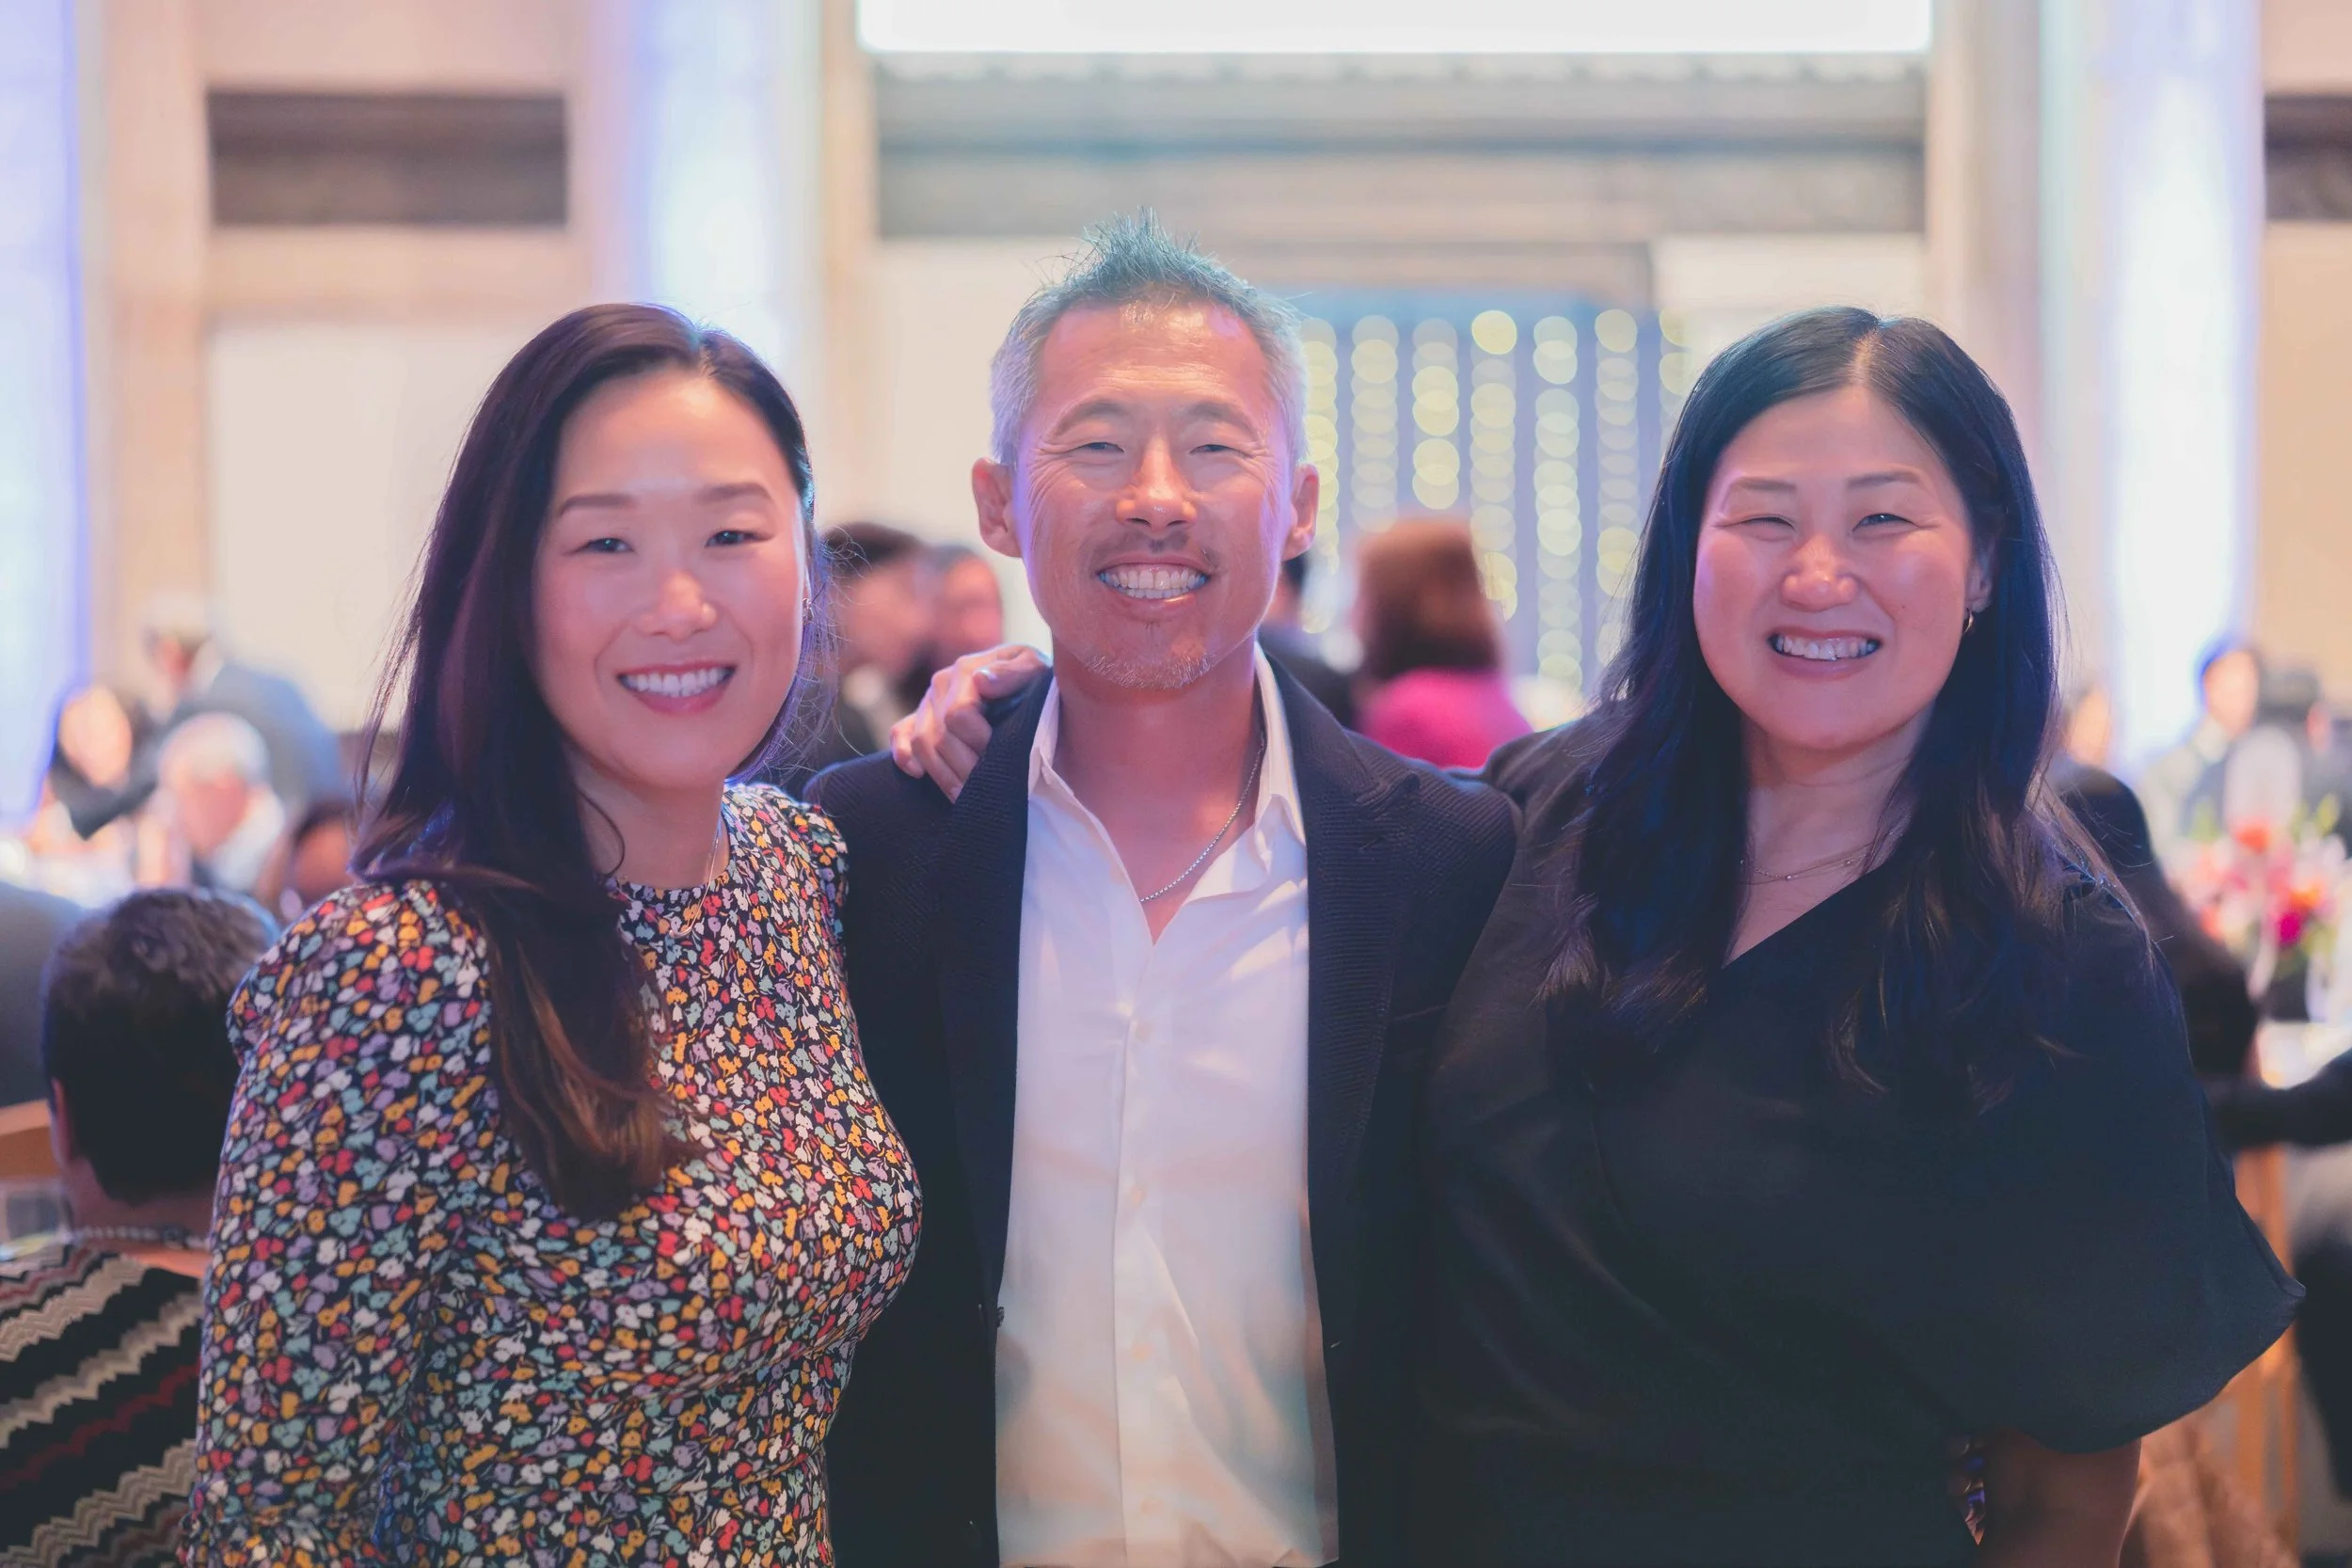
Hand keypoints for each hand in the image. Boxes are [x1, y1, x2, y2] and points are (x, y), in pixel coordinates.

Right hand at [889, 644, 1049, 800]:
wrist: (1030, 687)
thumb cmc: (1035, 682)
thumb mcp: (1037, 671)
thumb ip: (1014, 671)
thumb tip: (981, 680)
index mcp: (967, 670)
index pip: (958, 714)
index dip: (978, 742)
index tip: (1000, 759)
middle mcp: (941, 684)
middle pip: (939, 735)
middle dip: (963, 766)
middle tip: (986, 789)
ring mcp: (928, 701)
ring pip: (920, 742)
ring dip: (941, 774)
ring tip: (964, 797)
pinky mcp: (920, 717)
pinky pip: (900, 734)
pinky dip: (904, 755)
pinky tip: (918, 774)